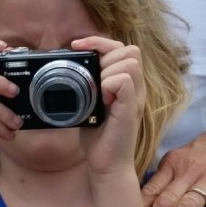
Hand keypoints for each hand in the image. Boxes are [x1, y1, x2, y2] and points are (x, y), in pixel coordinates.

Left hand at [73, 37, 144, 177]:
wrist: (106, 165)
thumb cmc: (98, 136)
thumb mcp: (90, 104)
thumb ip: (88, 84)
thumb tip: (69, 68)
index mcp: (127, 83)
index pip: (122, 47)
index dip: (100, 42)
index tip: (76, 46)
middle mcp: (136, 87)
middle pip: (130, 50)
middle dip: (104, 55)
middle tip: (91, 78)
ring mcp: (136, 97)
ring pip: (129, 61)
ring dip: (107, 71)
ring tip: (97, 91)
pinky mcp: (132, 108)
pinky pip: (125, 80)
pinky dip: (110, 84)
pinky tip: (101, 99)